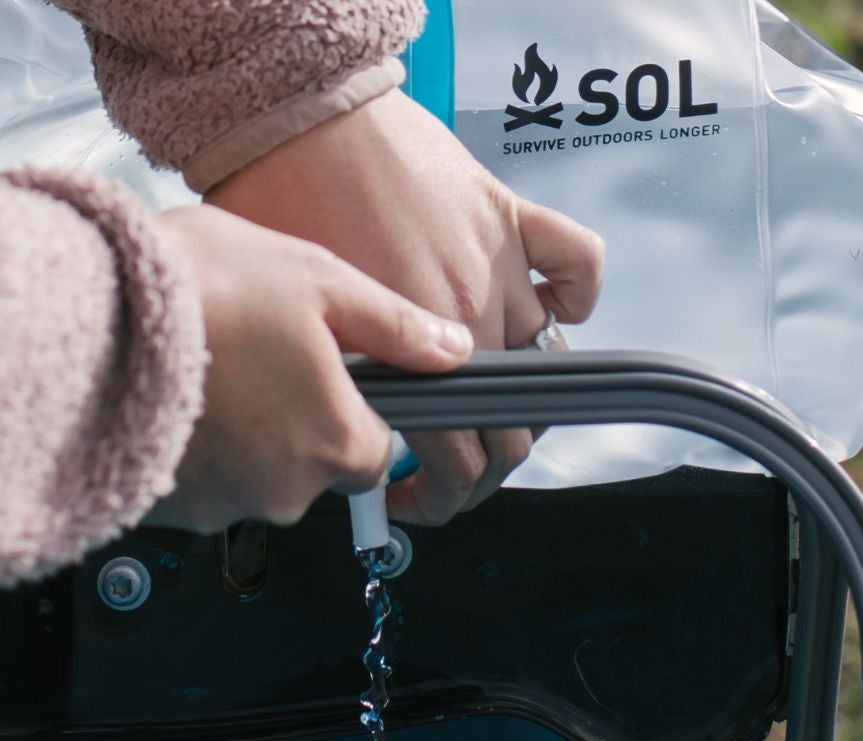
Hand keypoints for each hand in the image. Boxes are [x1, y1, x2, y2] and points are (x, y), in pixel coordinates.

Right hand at [149, 205, 473, 533]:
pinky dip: (188, 449)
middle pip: (313, 467)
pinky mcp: (168, 513)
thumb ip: (393, 326)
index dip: (351, 407)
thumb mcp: (316, 280)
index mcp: (339, 444)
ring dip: (237, 433)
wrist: (78, 320)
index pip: (376, 450)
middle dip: (289, 420)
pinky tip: (165, 395)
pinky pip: (196, 485)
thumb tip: (451, 349)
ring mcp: (225, 509)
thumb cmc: (196, 291)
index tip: (318, 371)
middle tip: (248, 353)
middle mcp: (289, 494)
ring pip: (253, 478)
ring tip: (200, 367)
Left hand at [208, 90, 604, 525]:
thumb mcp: (307, 331)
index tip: (412, 500)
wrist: (296, 116)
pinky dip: (578, 294)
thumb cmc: (282, 206)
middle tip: (446, 469)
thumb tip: (368, 436)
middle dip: (483, 469)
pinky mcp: (511, 216)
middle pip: (514, 432)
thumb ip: (353, 392)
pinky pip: (581, 265)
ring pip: (548, 364)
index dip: (440, 501)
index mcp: (418, 357)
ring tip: (484, 396)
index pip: (461, 465)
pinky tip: (554, 310)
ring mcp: (501, 270)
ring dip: (523, 392)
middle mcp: (472, 320)